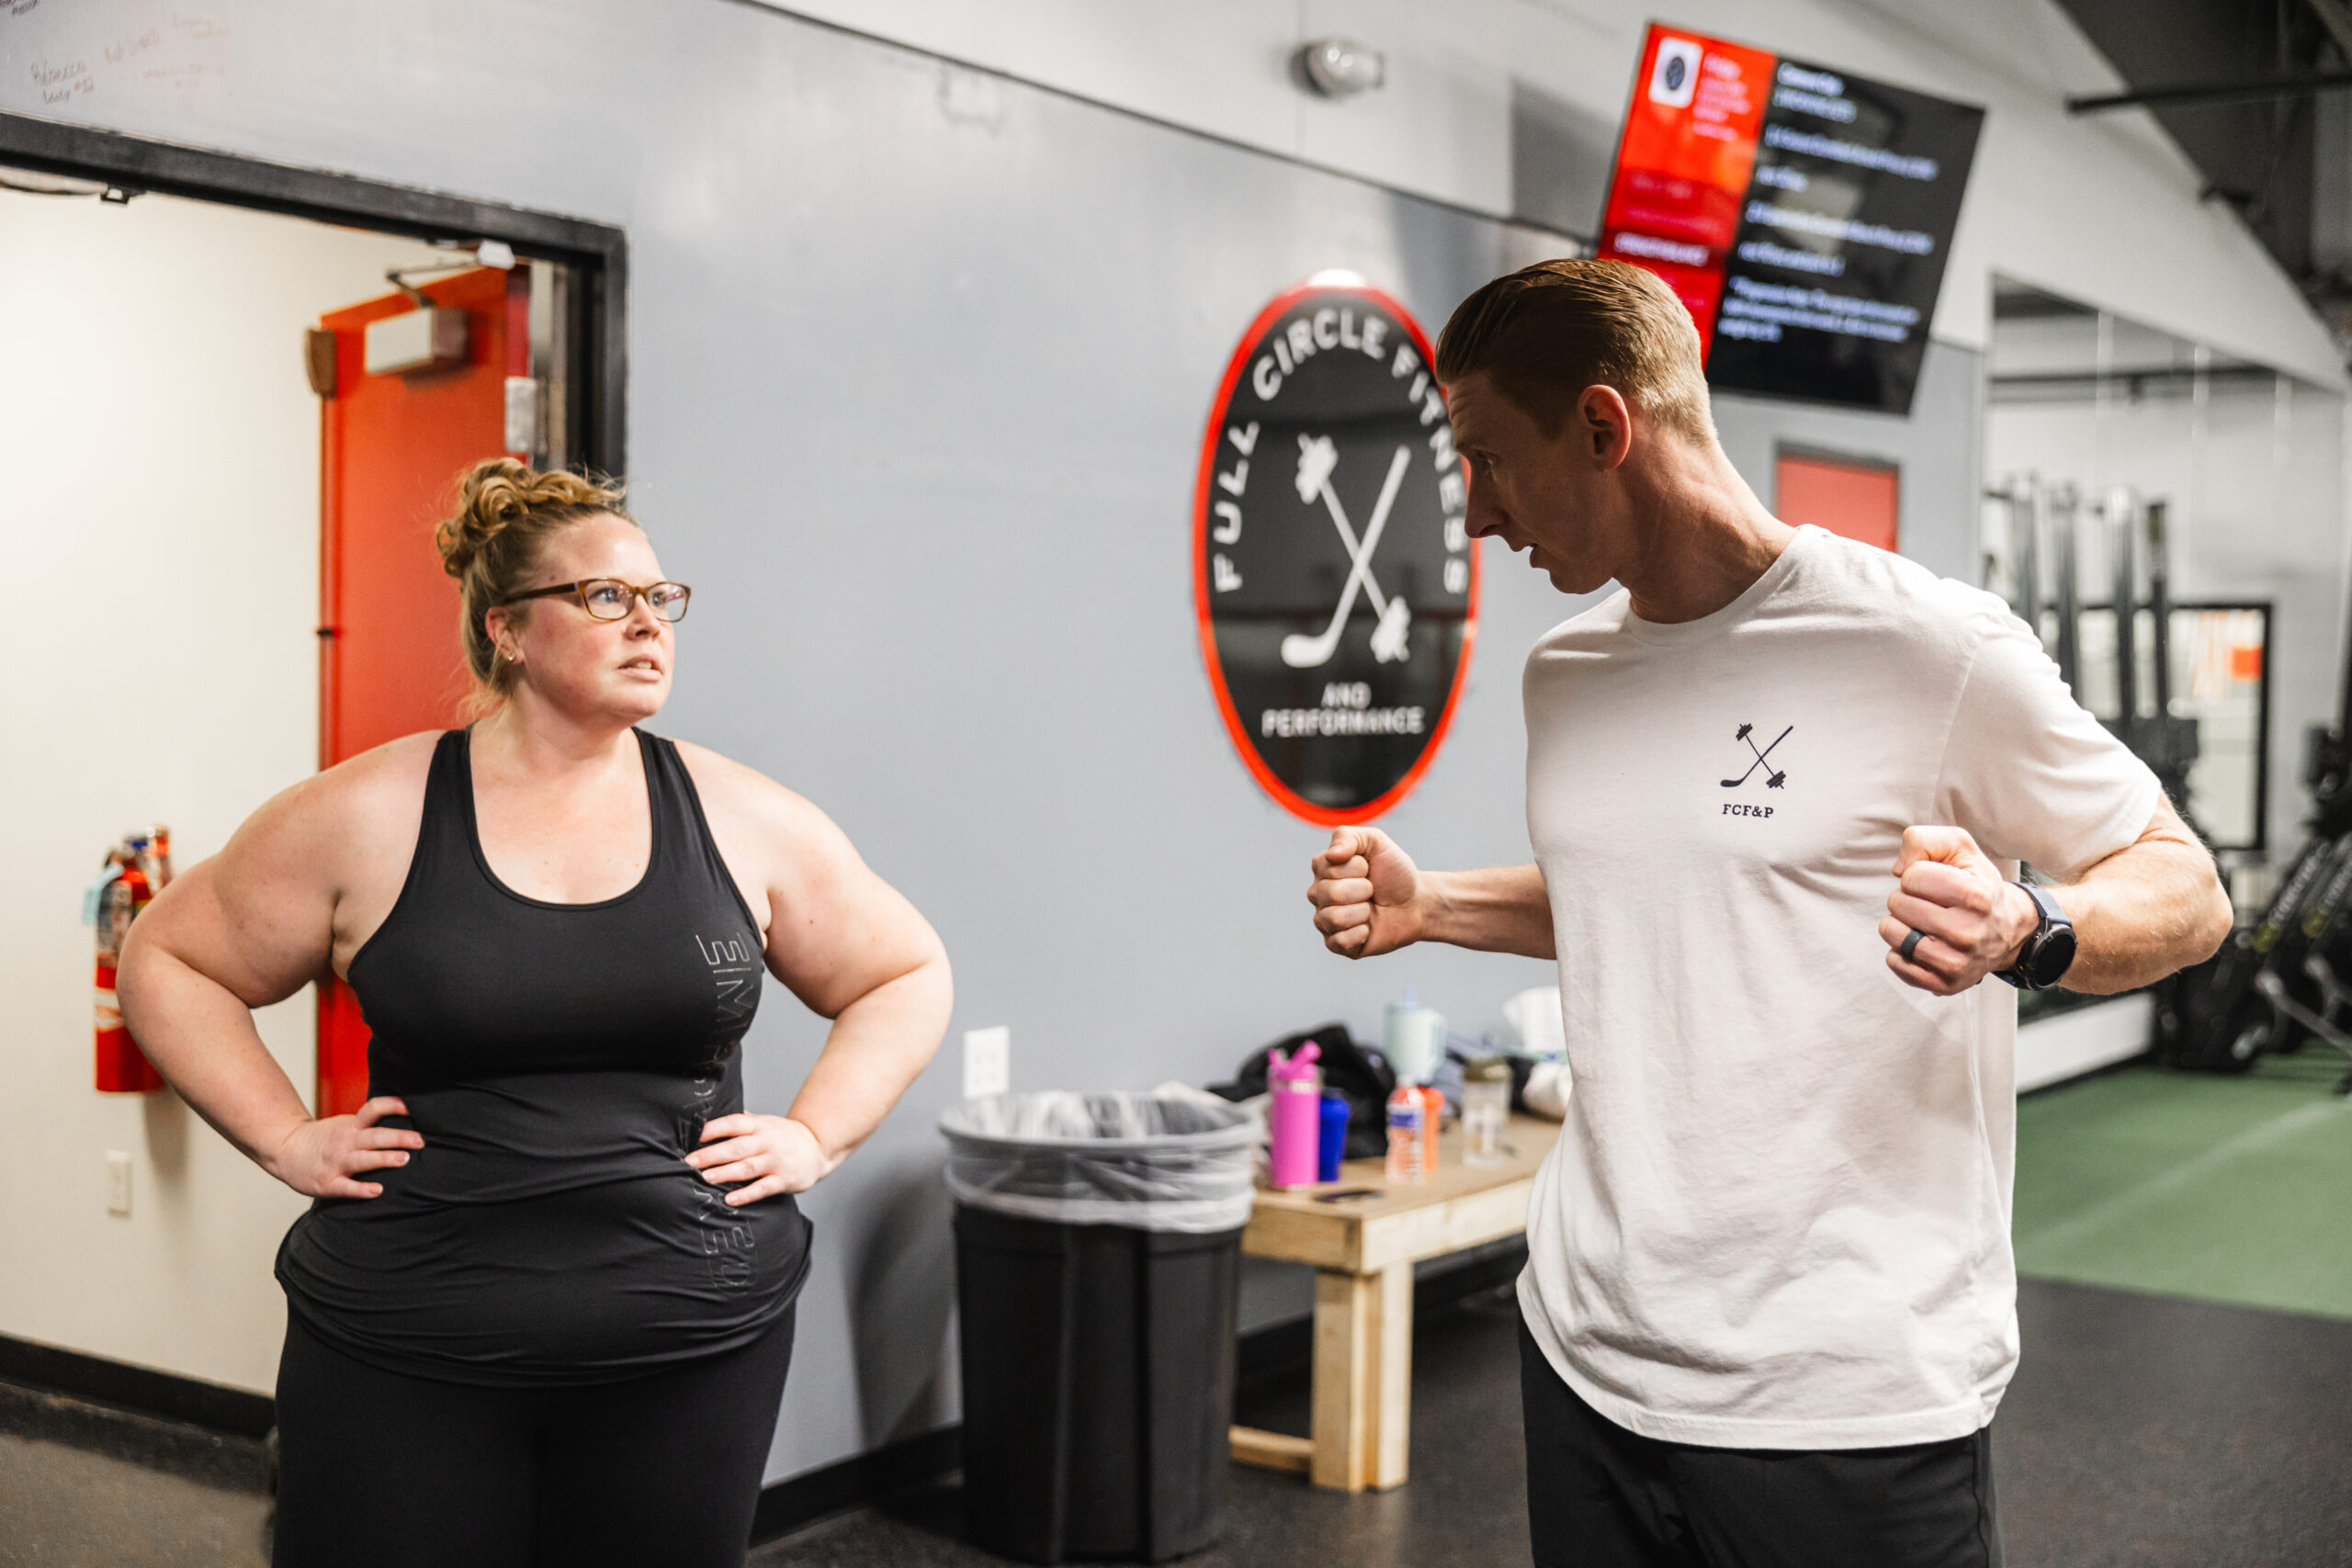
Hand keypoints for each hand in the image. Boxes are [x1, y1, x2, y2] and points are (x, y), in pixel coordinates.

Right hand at [265, 1097, 422, 1198]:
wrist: (284, 1150)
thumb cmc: (322, 1139)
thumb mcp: (345, 1124)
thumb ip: (369, 1124)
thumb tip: (406, 1120)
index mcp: (351, 1125)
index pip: (373, 1109)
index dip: (392, 1105)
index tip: (411, 1106)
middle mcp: (345, 1141)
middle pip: (374, 1136)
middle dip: (398, 1137)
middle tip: (420, 1140)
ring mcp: (336, 1162)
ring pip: (363, 1159)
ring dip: (383, 1159)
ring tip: (404, 1159)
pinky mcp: (328, 1183)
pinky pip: (347, 1187)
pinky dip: (362, 1189)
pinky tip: (378, 1191)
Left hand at [686, 1114, 834, 1205]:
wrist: (817, 1148)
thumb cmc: (784, 1136)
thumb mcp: (765, 1122)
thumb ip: (742, 1121)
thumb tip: (709, 1118)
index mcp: (760, 1125)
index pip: (736, 1122)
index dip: (716, 1128)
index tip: (697, 1135)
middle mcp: (768, 1142)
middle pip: (737, 1147)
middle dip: (712, 1154)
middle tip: (690, 1162)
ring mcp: (776, 1162)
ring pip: (747, 1168)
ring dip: (725, 1173)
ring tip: (705, 1178)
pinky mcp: (783, 1180)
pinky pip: (762, 1188)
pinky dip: (746, 1194)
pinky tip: (730, 1199)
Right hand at [1308, 827, 1425, 958]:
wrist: (1416, 903)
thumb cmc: (1394, 873)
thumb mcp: (1375, 842)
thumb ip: (1348, 836)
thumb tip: (1332, 855)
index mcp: (1322, 868)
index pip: (1331, 867)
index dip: (1358, 868)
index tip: (1369, 868)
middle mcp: (1318, 894)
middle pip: (1332, 894)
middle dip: (1363, 890)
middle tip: (1372, 890)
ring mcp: (1325, 920)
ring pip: (1333, 919)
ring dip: (1363, 912)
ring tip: (1370, 909)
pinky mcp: (1335, 944)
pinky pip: (1337, 942)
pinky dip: (1360, 934)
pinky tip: (1368, 928)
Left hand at [1881, 826, 2039, 995]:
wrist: (2009, 930)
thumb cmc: (1976, 883)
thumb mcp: (1960, 848)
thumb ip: (1923, 840)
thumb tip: (1897, 870)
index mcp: (1975, 895)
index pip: (1911, 876)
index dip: (1916, 875)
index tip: (1937, 882)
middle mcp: (1967, 932)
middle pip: (1897, 903)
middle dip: (1907, 897)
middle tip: (1932, 904)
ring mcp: (1956, 962)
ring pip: (1891, 932)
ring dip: (1900, 923)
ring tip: (1924, 922)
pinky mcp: (1944, 984)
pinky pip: (1895, 961)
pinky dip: (1901, 950)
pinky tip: (1923, 943)